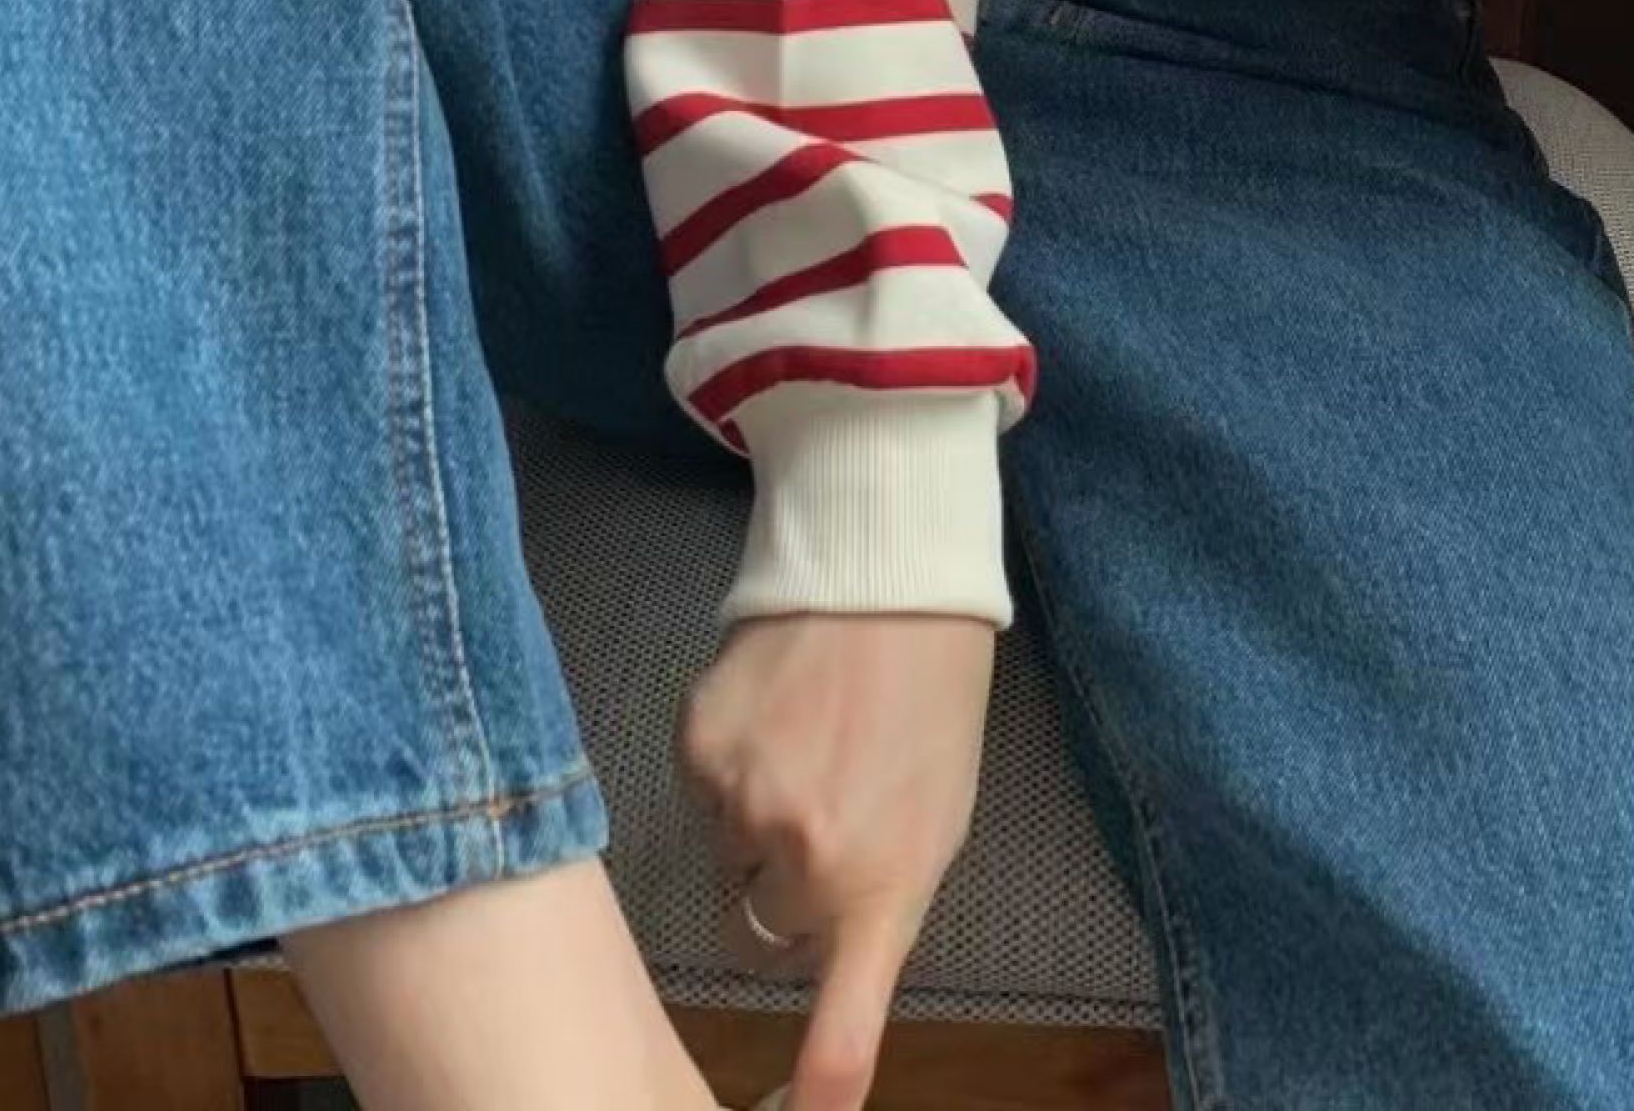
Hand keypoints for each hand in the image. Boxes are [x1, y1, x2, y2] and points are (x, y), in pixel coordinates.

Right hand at [681, 613, 993, 1110]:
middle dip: (787, 892)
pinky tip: (776, 711)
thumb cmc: (931, 699)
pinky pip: (701, 793)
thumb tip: (822, 949)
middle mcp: (804, 860)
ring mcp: (741, 804)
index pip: (842, 1032)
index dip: (821, 1096)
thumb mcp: (937, 816)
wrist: (888, 575)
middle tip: (830, 811)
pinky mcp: (696, 748)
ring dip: (757, 824)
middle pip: (764, 930)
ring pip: (726, 857)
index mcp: (882, 885)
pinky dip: (730, 766)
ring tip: (812, 741)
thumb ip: (879, 899)